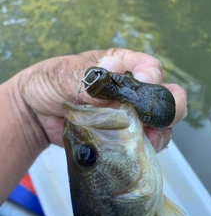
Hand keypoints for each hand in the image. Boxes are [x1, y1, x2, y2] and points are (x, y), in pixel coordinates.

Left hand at [18, 48, 186, 148]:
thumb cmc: (50, 84)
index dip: (152, 76)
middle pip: (166, 97)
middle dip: (168, 107)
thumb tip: (113, 70)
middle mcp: (132, 91)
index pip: (149, 67)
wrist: (36, 114)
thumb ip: (90, 76)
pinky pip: (145, 143)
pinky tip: (137, 149)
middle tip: (157, 118)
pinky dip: (146, 147)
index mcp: (122, 66)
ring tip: (146, 139)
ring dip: (160, 132)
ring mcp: (131, 116)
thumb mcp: (65, 74)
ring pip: (161, 124)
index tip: (145, 83)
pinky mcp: (124, 137)